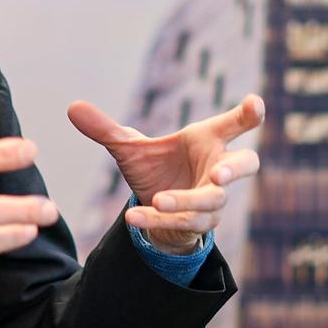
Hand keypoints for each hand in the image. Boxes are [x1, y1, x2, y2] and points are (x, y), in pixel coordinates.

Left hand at [67, 94, 263, 254]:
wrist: (155, 207)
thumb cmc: (156, 168)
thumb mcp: (129, 150)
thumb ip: (106, 130)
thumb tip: (72, 107)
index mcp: (208, 140)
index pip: (234, 125)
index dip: (247, 115)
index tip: (254, 104)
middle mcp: (218, 167)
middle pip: (246, 165)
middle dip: (236, 169)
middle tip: (219, 174)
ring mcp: (214, 198)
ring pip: (211, 201)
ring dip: (186, 201)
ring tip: (159, 200)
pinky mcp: (202, 223)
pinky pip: (185, 224)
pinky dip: (158, 220)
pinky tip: (133, 217)